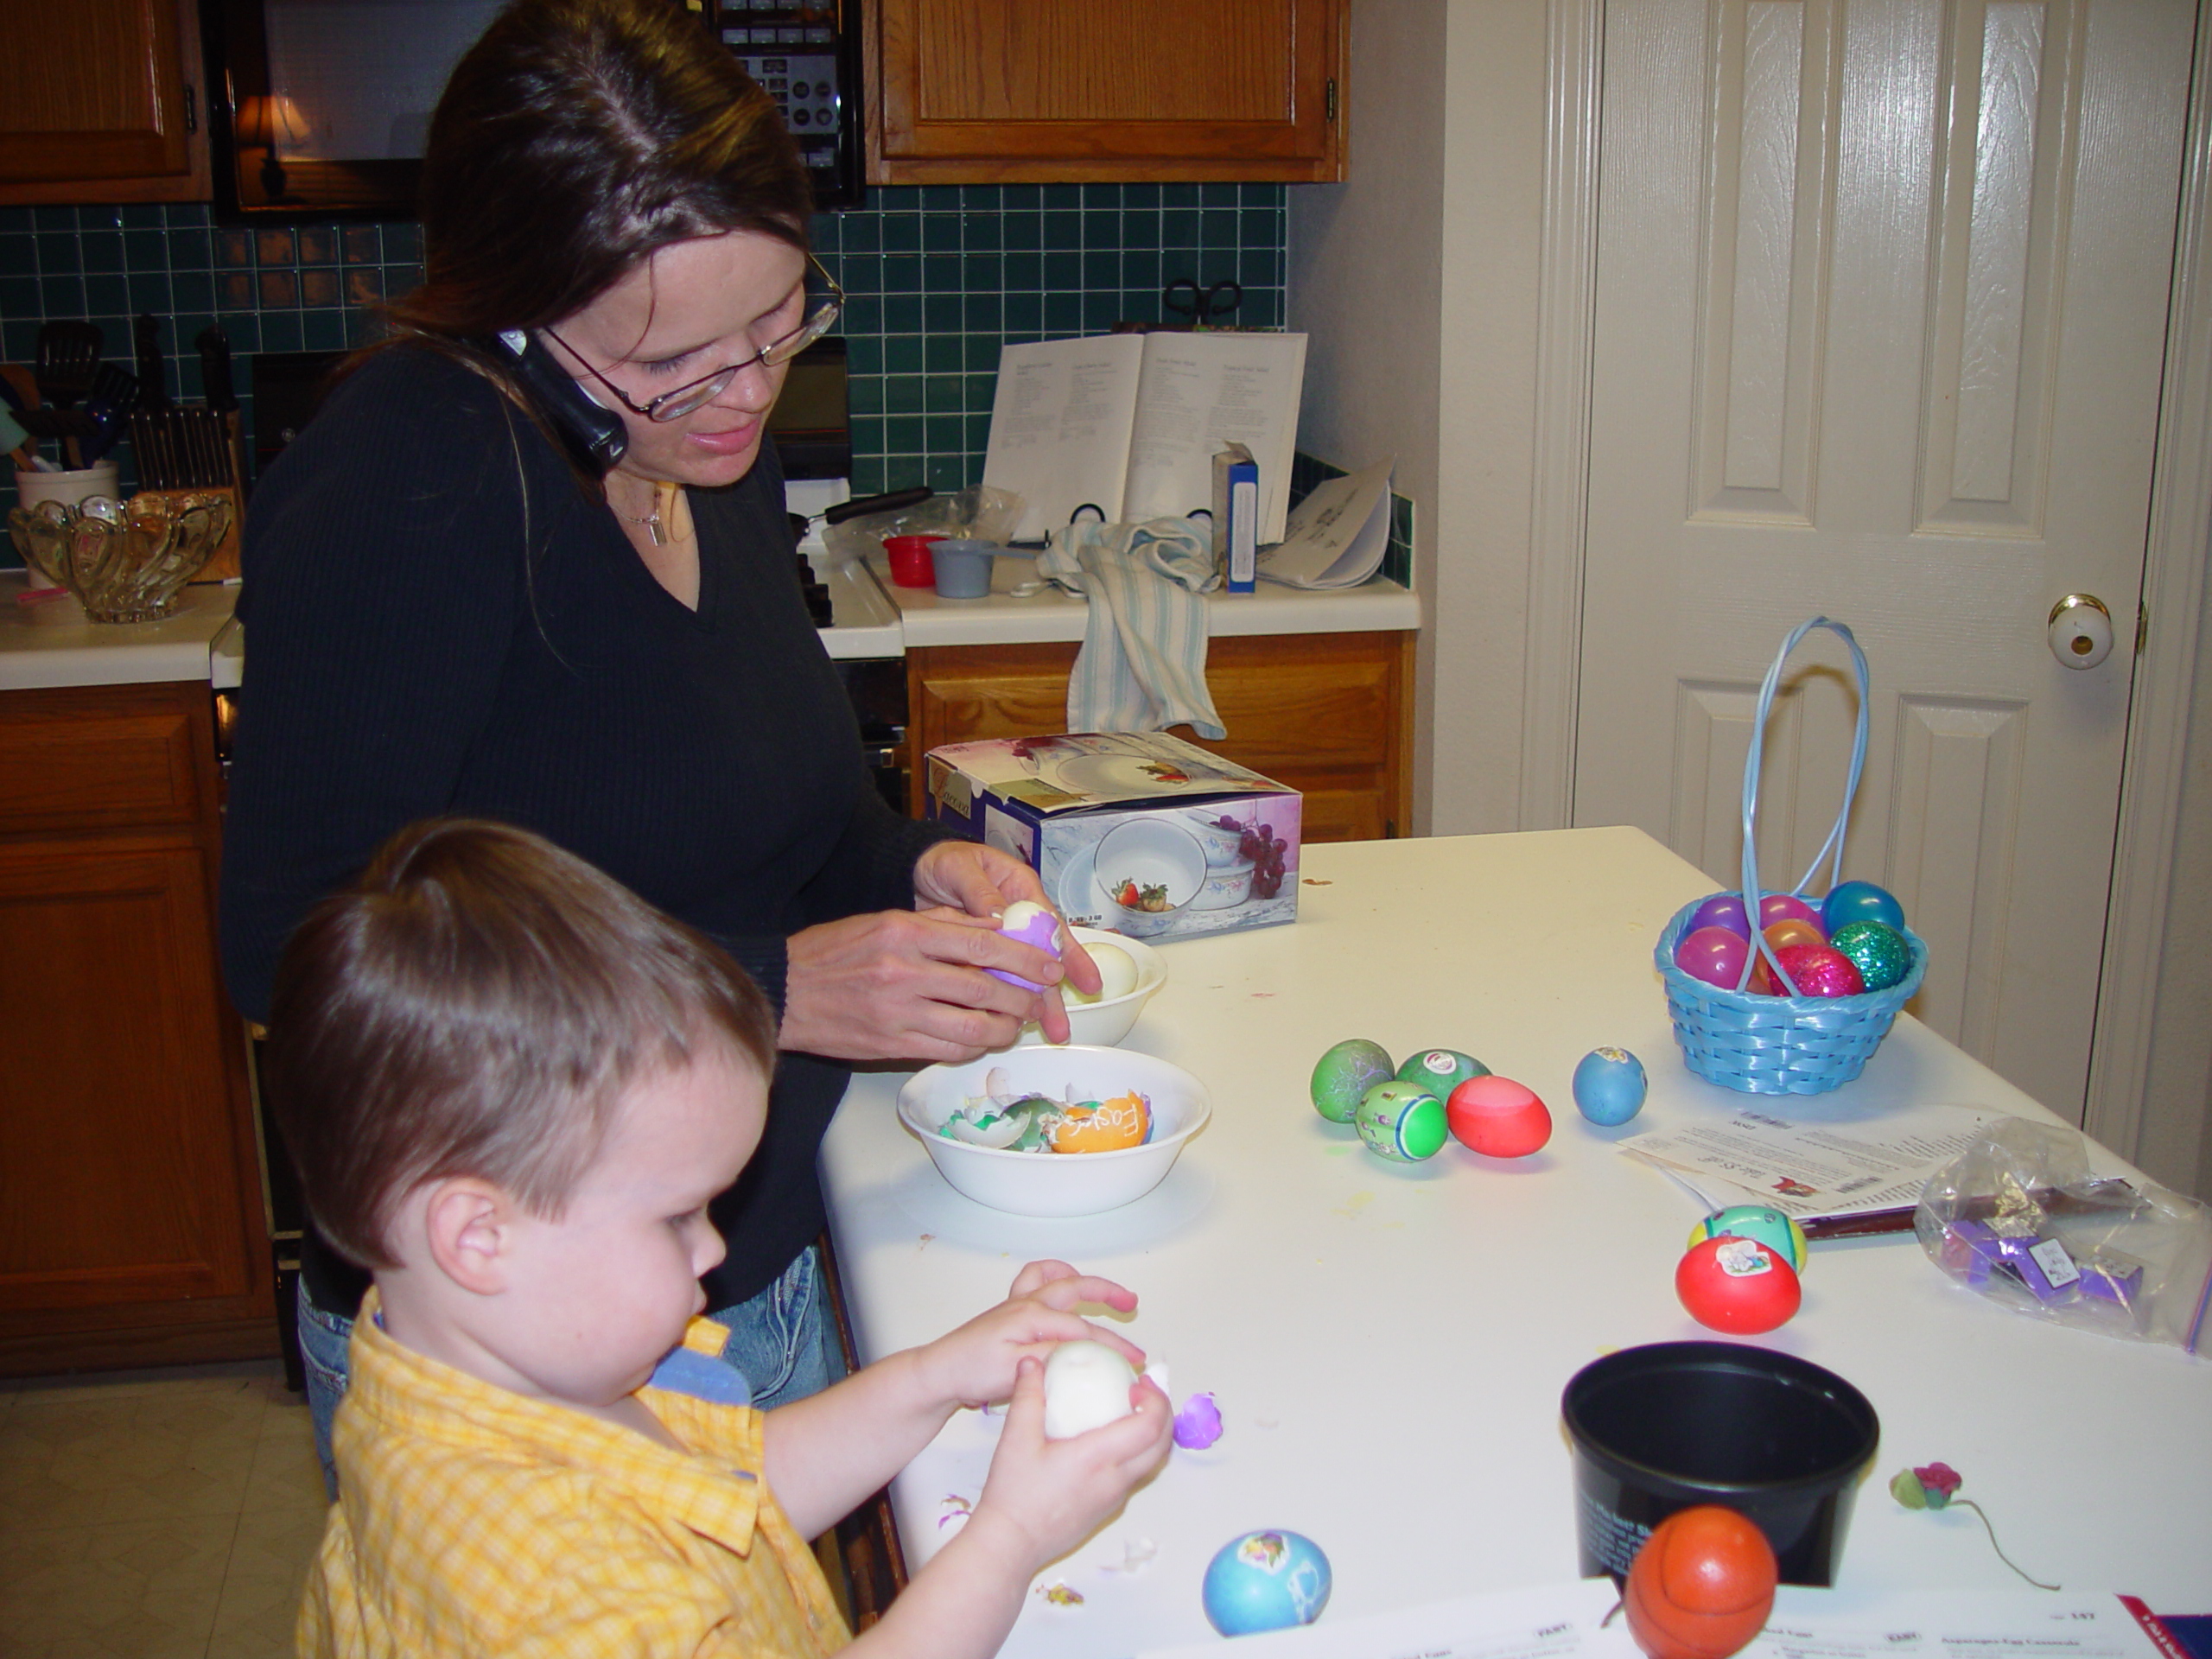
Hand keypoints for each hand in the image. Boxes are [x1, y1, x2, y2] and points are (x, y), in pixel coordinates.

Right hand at [781, 907, 1069, 1062]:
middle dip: (1024, 998)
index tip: (1049, 965)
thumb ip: (939, 925)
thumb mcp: (882, 921)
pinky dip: (973, 1047)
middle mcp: (905, 971)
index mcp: (905, 932)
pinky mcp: (892, 1045)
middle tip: (1041, 999)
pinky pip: (948, 1051)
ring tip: (1016, 1024)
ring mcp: (899, 1013)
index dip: (1025, 958)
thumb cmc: (831, 953)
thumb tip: (994, 929)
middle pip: (986, 989)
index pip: (983, 944)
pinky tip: (981, 1039)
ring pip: (973, 1028)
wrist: (783, 992)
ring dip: (1005, 1029)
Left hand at [912, 841, 1103, 1041]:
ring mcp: (1001, 938)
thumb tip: (1002, 918)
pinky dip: (1005, 999)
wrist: (914, 870)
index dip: (1070, 955)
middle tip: (1062, 1026)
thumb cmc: (943, 861)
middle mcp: (1018, 916)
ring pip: (1023, 974)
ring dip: (1035, 1002)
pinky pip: (997, 978)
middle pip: (1043, 958)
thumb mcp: (960, 868)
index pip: (1051, 926)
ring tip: (1050, 1032)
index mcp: (1020, 889)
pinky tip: (1009, 1022)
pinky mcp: (981, 955)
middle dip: (1054, 993)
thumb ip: (980, 891)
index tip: (1086, 982)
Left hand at [912, 1260, 1143, 1410]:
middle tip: (1132, 1304)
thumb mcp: (1017, 1370)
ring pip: (1054, 1276)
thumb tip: (1083, 1351)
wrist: (941, 1371)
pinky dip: (1054, 1277)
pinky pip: (1036, 1280)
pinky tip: (1063, 1291)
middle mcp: (1027, 1302)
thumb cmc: (973, 1371)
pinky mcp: (1010, 1310)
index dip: (1113, 1345)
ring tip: (1101, 1288)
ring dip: (1081, 1277)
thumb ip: (1051, 1357)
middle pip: (1076, 1289)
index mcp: (1032, 1315)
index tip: (1134, 1361)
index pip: (1084, 1330)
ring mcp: (1018, 1303)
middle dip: (1108, 1293)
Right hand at [964, 1355, 1173, 1573]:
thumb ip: (1027, 1396)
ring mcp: (1114, 1498)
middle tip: (1142, 1391)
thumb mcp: (1016, 1438)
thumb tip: (1031, 1363)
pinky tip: (1109, 1441)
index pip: (1150, 1427)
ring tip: (1131, 1411)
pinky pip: (1135, 1475)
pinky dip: (1138, 1452)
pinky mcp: (1107, 1509)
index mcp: (1099, 1458)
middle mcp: (1115, 1480)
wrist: (1011, 1544)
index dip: (1155, 1401)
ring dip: (1153, 1434)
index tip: (1137, 1384)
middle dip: (1162, 1413)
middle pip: (1162, 1445)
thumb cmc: (1014, 1493)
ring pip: (1152, 1463)